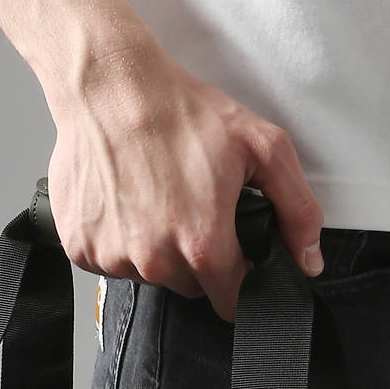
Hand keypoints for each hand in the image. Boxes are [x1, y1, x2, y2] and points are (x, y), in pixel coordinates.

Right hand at [43, 34, 325, 322]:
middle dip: (200, 259)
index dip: (241, 280)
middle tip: (195, 207)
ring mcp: (113, 257)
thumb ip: (297, 210)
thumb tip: (309, 261)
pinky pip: (110, 262)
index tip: (237, 257)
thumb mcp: (263, 147)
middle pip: (191, 288)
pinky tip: (126, 201)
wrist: (111, 86)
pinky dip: (121, 240)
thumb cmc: (182, 112)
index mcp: (202, 244)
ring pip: (151, 275)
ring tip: (157, 197)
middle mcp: (155, 260)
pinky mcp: (80, 246)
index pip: (231, 302)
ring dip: (158, 249)